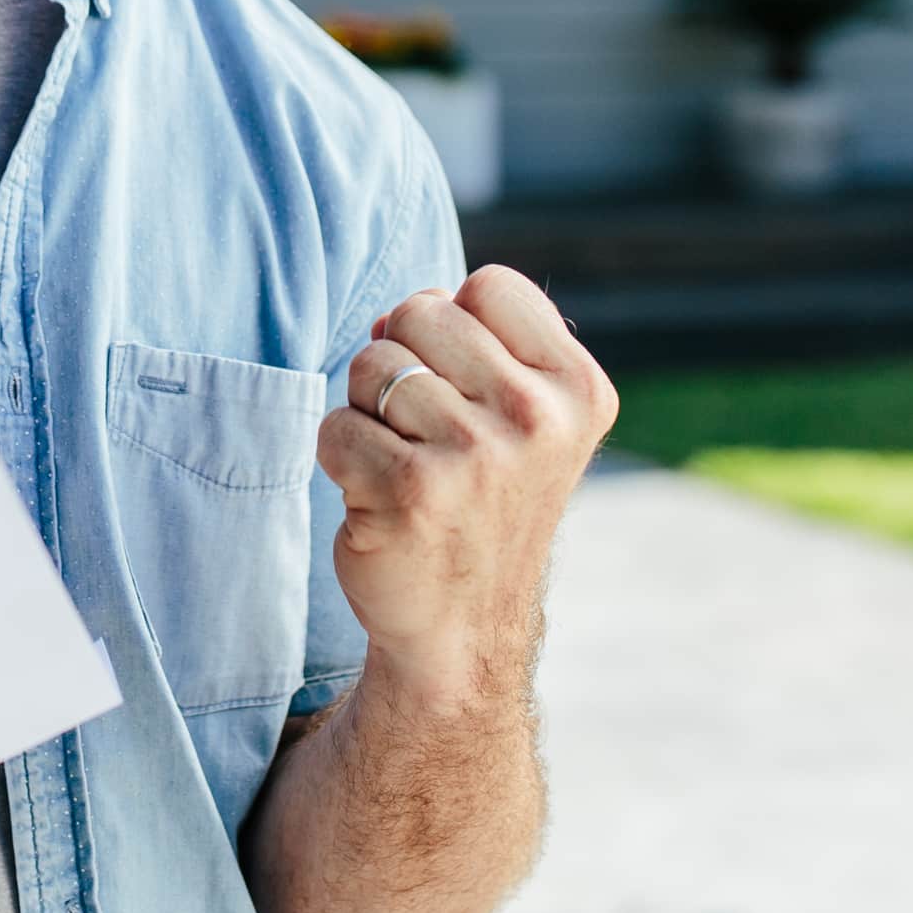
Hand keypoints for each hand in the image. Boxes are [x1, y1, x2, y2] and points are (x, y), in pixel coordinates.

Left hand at [319, 266, 617, 695]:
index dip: (456, 325)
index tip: (468, 391)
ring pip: (371, 365)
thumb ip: (474, 343)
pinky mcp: (412, 491)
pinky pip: (335, 425)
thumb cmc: (479, 502)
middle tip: (429, 438)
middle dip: (403, 364)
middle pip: (420, 311)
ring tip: (406, 468)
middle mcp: (538, 418)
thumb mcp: (521, 417)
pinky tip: (377, 499)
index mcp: (578, 389)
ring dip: (368, 413)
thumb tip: (393, 313)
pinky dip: (339, 457)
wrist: (461, 627)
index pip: (488, 285)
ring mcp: (478, 455)